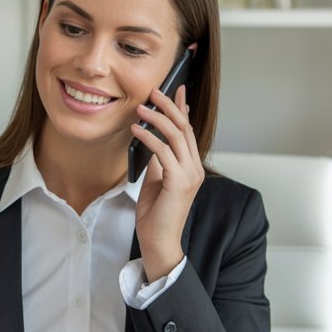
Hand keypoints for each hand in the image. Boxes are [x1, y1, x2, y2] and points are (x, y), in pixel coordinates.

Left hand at [129, 84, 204, 280]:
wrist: (158, 241)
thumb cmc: (155, 214)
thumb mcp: (157, 180)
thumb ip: (159, 161)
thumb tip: (154, 142)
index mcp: (191, 167)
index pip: (188, 131)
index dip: (183, 108)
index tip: (177, 89)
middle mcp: (195, 168)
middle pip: (184, 128)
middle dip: (169, 106)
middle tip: (153, 92)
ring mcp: (189, 175)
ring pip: (176, 135)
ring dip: (157, 118)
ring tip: (140, 109)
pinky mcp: (179, 182)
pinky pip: (163, 152)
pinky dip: (149, 138)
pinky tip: (136, 131)